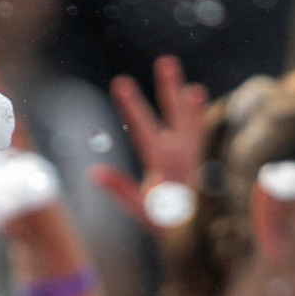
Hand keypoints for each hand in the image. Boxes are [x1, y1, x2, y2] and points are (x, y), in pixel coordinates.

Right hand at [91, 54, 208, 226]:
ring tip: (185, 78)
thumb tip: (93, 172)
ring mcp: (194, 154)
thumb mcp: (141, 209)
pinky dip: (198, 115)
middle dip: (168, 88)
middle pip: (175, 115)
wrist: (200, 234)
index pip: (145, 129)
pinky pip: (201, 130)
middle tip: (166, 61)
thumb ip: (119, 189)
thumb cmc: (167, 224)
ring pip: (191, 119)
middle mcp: (183, 155)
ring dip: (185, 98)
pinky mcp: (200, 158)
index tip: (120, 83)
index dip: (132, 106)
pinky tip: (197, 97)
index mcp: (164, 164)